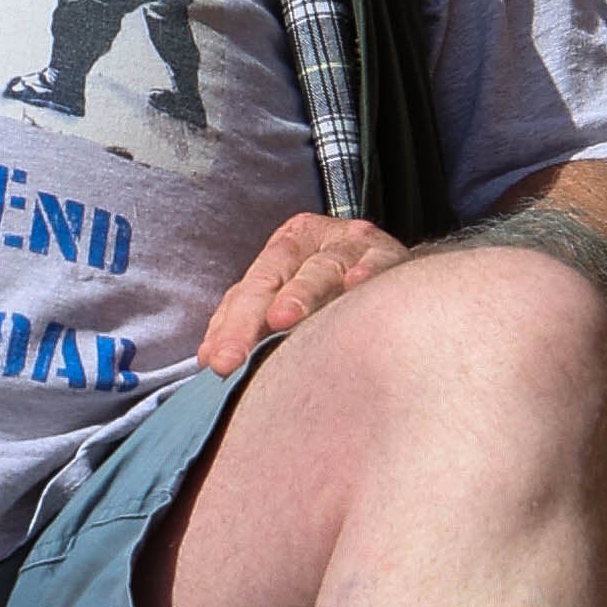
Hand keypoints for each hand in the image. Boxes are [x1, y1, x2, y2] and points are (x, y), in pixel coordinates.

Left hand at [197, 212, 407, 376]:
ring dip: (302, 293)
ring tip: (284, 319)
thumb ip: (248, 322)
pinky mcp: (390, 254)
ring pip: (321, 268)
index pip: (248, 288)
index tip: (217, 364)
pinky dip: (367, 273)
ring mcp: (353, 245)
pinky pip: (377, 263)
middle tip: (234, 356)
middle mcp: (314, 243)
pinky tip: (357, 285)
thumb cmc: (335, 291)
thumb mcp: (289, 295)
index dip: (229, 326)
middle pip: (274, 276)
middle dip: (251, 318)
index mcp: (283, 249)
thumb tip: (208, 359)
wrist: (398, 267)